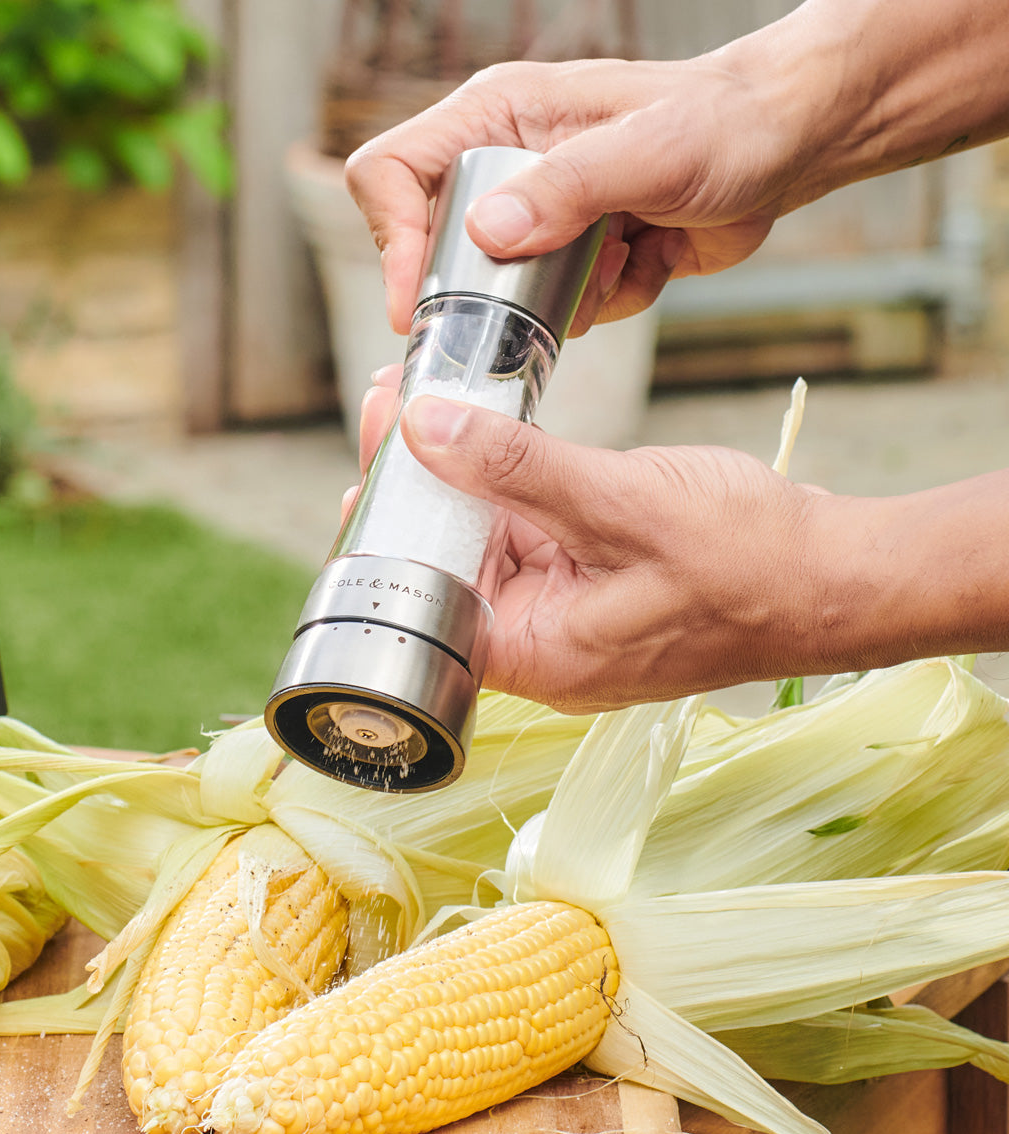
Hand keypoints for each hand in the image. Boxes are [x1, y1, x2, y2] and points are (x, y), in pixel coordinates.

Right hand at [344, 0, 1008, 338]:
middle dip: (494, 290)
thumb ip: (566, 189)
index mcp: (498, 117)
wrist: (790, 145)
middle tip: (552, 294)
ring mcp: (538, 212)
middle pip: (439, 251)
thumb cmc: (726, 123)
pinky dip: (604, 301)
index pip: (391, 174)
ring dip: (564, 298)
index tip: (419, 307)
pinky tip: (647, 258)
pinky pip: (556, 307)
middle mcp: (504, 164)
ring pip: (502, 293)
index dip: (393, 242)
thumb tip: (486, 233)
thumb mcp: (648, 153)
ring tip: (624, 256)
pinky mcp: (571, 252)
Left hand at [353, 377, 842, 709]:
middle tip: (390, 408)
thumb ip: (517, 469)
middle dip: (417, 488)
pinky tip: (484, 430)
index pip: (427, 599)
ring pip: (488, 541)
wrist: (838, 573)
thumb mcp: (620, 504)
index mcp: (538, 654)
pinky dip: (509, 482)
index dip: (389, 527)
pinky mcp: (591, 577)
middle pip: (448, 565)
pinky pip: (532, 531)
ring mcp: (568, 610)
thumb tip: (426, 427)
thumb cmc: (751, 562)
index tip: (371, 453)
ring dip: (460, 476)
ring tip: (422, 404)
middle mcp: (543, 641)